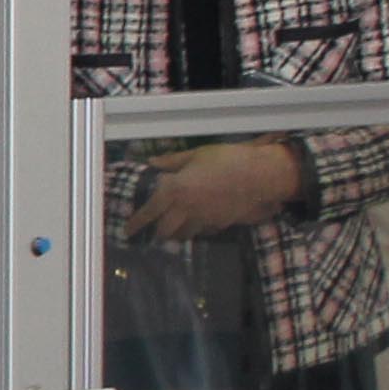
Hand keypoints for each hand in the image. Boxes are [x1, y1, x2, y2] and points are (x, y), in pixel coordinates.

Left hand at [126, 138, 302, 241]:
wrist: (260, 174)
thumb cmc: (227, 159)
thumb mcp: (196, 154)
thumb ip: (172, 161)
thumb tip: (152, 163)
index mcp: (175, 190)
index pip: (149, 212)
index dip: (136, 223)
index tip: (127, 231)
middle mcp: (186, 208)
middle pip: (165, 230)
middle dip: (159, 232)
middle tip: (156, 229)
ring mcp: (204, 219)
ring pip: (183, 235)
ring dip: (177, 233)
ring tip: (175, 229)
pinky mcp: (220, 224)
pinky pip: (203, 232)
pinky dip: (197, 230)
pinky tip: (199, 223)